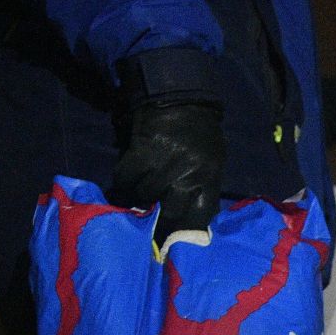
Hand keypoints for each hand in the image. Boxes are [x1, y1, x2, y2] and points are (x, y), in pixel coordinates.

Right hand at [111, 99, 223, 245]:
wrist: (181, 95)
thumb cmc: (199, 133)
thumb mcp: (213, 159)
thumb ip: (203, 186)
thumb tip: (192, 219)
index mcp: (210, 176)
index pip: (201, 215)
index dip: (186, 230)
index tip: (175, 239)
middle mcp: (190, 172)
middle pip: (171, 211)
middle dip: (160, 219)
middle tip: (150, 222)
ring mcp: (166, 161)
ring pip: (146, 194)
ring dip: (138, 198)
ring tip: (134, 197)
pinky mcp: (143, 149)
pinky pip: (127, 175)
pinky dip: (122, 181)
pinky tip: (123, 181)